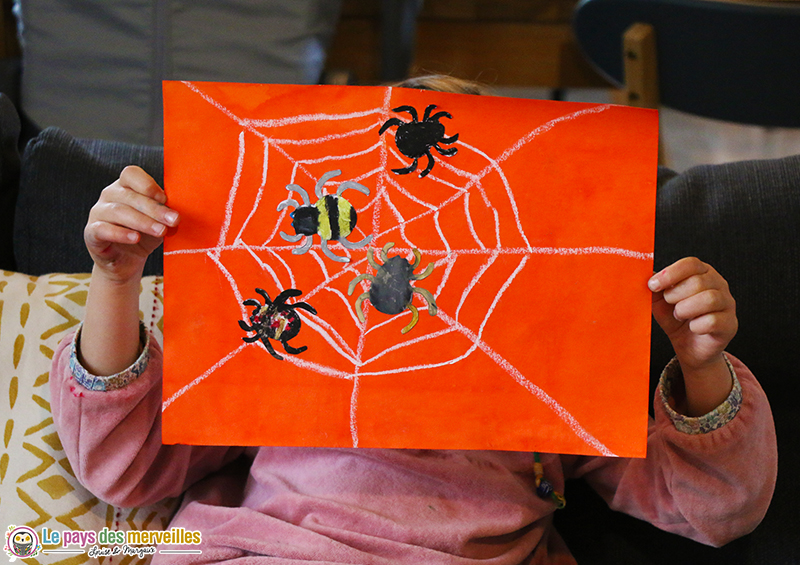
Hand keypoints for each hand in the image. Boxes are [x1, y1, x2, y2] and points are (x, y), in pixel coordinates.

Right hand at [84, 166, 179, 283]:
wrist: (127, 261)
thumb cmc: (145, 235)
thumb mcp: (159, 221)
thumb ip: (165, 211)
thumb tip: (178, 210)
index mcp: (125, 186)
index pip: (131, 174)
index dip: (148, 184)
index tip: (166, 199)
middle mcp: (109, 195)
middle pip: (130, 196)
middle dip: (155, 208)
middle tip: (173, 220)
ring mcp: (98, 212)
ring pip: (119, 211)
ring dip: (143, 221)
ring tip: (161, 231)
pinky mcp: (91, 232)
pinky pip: (103, 229)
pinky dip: (121, 234)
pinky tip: (135, 238)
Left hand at [649, 257, 737, 414]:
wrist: (689, 346)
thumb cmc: (676, 319)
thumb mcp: (660, 301)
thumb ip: (655, 287)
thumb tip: (646, 275)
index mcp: (702, 273)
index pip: (691, 263)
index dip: (670, 273)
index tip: (653, 285)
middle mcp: (719, 285)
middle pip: (698, 281)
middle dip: (675, 295)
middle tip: (670, 304)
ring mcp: (727, 304)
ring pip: (709, 299)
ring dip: (686, 309)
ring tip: (679, 315)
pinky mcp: (730, 324)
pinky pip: (713, 321)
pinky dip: (696, 325)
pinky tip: (692, 327)